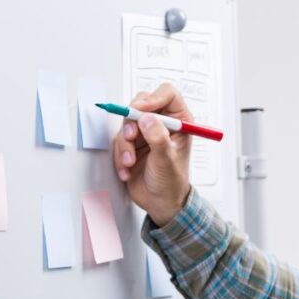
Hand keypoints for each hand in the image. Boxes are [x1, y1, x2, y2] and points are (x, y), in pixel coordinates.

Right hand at [112, 82, 193, 226]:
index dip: (153, 98)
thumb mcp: (166, 159)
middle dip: (132, 122)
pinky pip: (118, 141)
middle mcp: (162, 124)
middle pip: (141, 104)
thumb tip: (146, 118)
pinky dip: (120, 155)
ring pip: (127, 124)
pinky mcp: (132, 145)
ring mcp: (146, 134)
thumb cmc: (171, 183)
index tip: (142, 109)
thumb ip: (158, 137)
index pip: (167, 95)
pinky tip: (127, 170)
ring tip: (130, 162)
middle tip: (132, 137)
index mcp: (180, 122)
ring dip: (125, 144)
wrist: (160, 203)